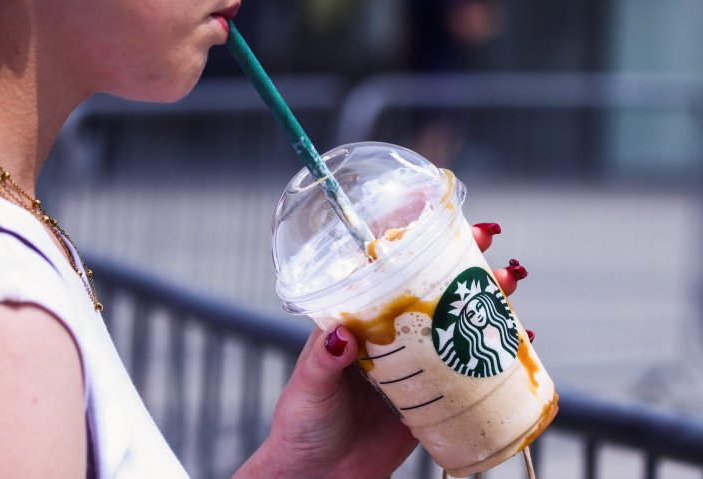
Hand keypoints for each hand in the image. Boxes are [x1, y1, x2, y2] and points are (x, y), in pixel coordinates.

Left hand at [235, 223, 523, 477]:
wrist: (318, 475)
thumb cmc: (302, 424)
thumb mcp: (309, 388)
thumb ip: (322, 363)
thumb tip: (339, 337)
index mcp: (357, 323)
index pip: (388, 275)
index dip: (416, 248)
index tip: (444, 227)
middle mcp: (388, 337)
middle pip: (430, 293)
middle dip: (464, 269)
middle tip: (493, 255)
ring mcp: (412, 365)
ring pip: (453, 325)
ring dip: (484, 304)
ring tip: (508, 288)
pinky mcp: (430, 397)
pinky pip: (466, 370)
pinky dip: (494, 354)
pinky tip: (519, 343)